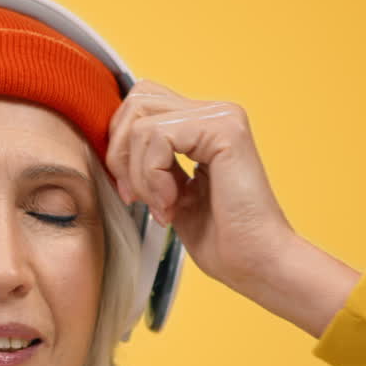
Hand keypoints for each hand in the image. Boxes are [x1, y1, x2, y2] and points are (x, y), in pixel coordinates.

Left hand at [106, 80, 360, 336]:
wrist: (255, 263)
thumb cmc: (220, 239)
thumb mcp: (168, 192)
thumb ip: (147, 161)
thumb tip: (110, 143)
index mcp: (202, 123)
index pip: (139, 105)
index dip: (121, 147)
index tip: (131, 194)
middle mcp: (214, 112)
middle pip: (135, 102)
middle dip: (121, 155)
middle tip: (137, 198)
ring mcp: (221, 117)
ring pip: (141, 122)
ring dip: (139, 174)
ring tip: (162, 206)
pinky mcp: (224, 129)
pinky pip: (156, 136)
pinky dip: (152, 177)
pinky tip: (172, 204)